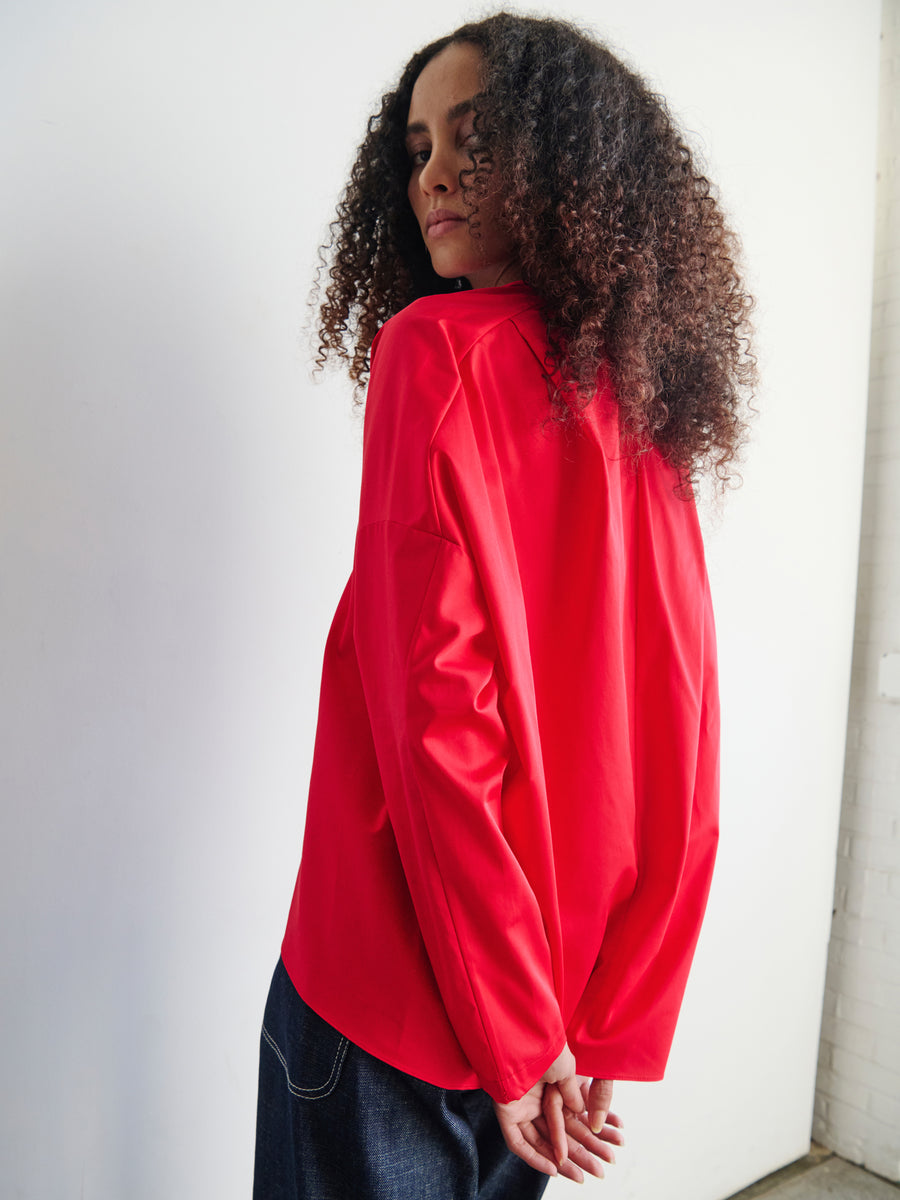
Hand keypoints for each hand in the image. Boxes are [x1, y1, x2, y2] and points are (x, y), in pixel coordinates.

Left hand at [491, 1059, 622, 1183]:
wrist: (521, 1036)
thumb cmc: (545, 1046)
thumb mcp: (568, 1070)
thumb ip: (575, 1094)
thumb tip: (585, 1115)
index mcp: (550, 1086)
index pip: (572, 1120)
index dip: (589, 1136)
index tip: (608, 1148)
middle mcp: (535, 1098)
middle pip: (558, 1135)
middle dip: (579, 1155)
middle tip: (599, 1172)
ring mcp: (520, 1106)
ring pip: (540, 1142)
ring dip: (559, 1161)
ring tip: (580, 1177)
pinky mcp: (506, 1112)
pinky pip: (518, 1142)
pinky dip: (534, 1156)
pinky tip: (553, 1168)